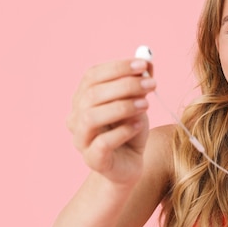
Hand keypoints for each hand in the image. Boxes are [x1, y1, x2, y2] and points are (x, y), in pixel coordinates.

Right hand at [67, 58, 155, 185]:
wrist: (130, 164)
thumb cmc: (130, 129)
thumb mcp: (138, 102)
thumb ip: (140, 83)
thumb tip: (147, 63)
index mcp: (83, 99)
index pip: (92, 76)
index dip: (117, 68)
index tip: (143, 65)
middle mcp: (76, 117)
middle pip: (92, 94)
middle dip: (125, 85)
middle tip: (151, 84)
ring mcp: (81, 140)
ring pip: (92, 117)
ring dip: (122, 107)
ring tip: (146, 104)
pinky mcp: (93, 159)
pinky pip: (102, 142)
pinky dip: (122, 131)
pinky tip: (139, 125)